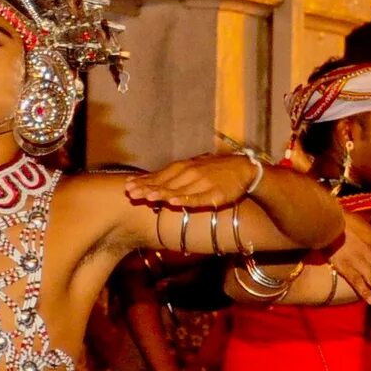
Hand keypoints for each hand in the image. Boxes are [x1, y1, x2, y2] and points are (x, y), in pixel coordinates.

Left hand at [126, 153, 262, 211]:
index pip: (159, 175)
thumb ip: (174, 176)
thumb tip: (152, 183)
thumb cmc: (214, 171)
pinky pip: (197, 198)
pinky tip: (174, 202)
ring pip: (178, 189)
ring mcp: (201, 183)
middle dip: (147, 188)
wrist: (243, 169)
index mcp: (183, 168)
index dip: (143, 181)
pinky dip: (185, 200)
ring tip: (148, 197)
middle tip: (131, 193)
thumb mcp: (193, 169)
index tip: (127, 186)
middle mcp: (190, 173)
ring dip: (162, 193)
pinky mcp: (214, 194)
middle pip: (165, 182)